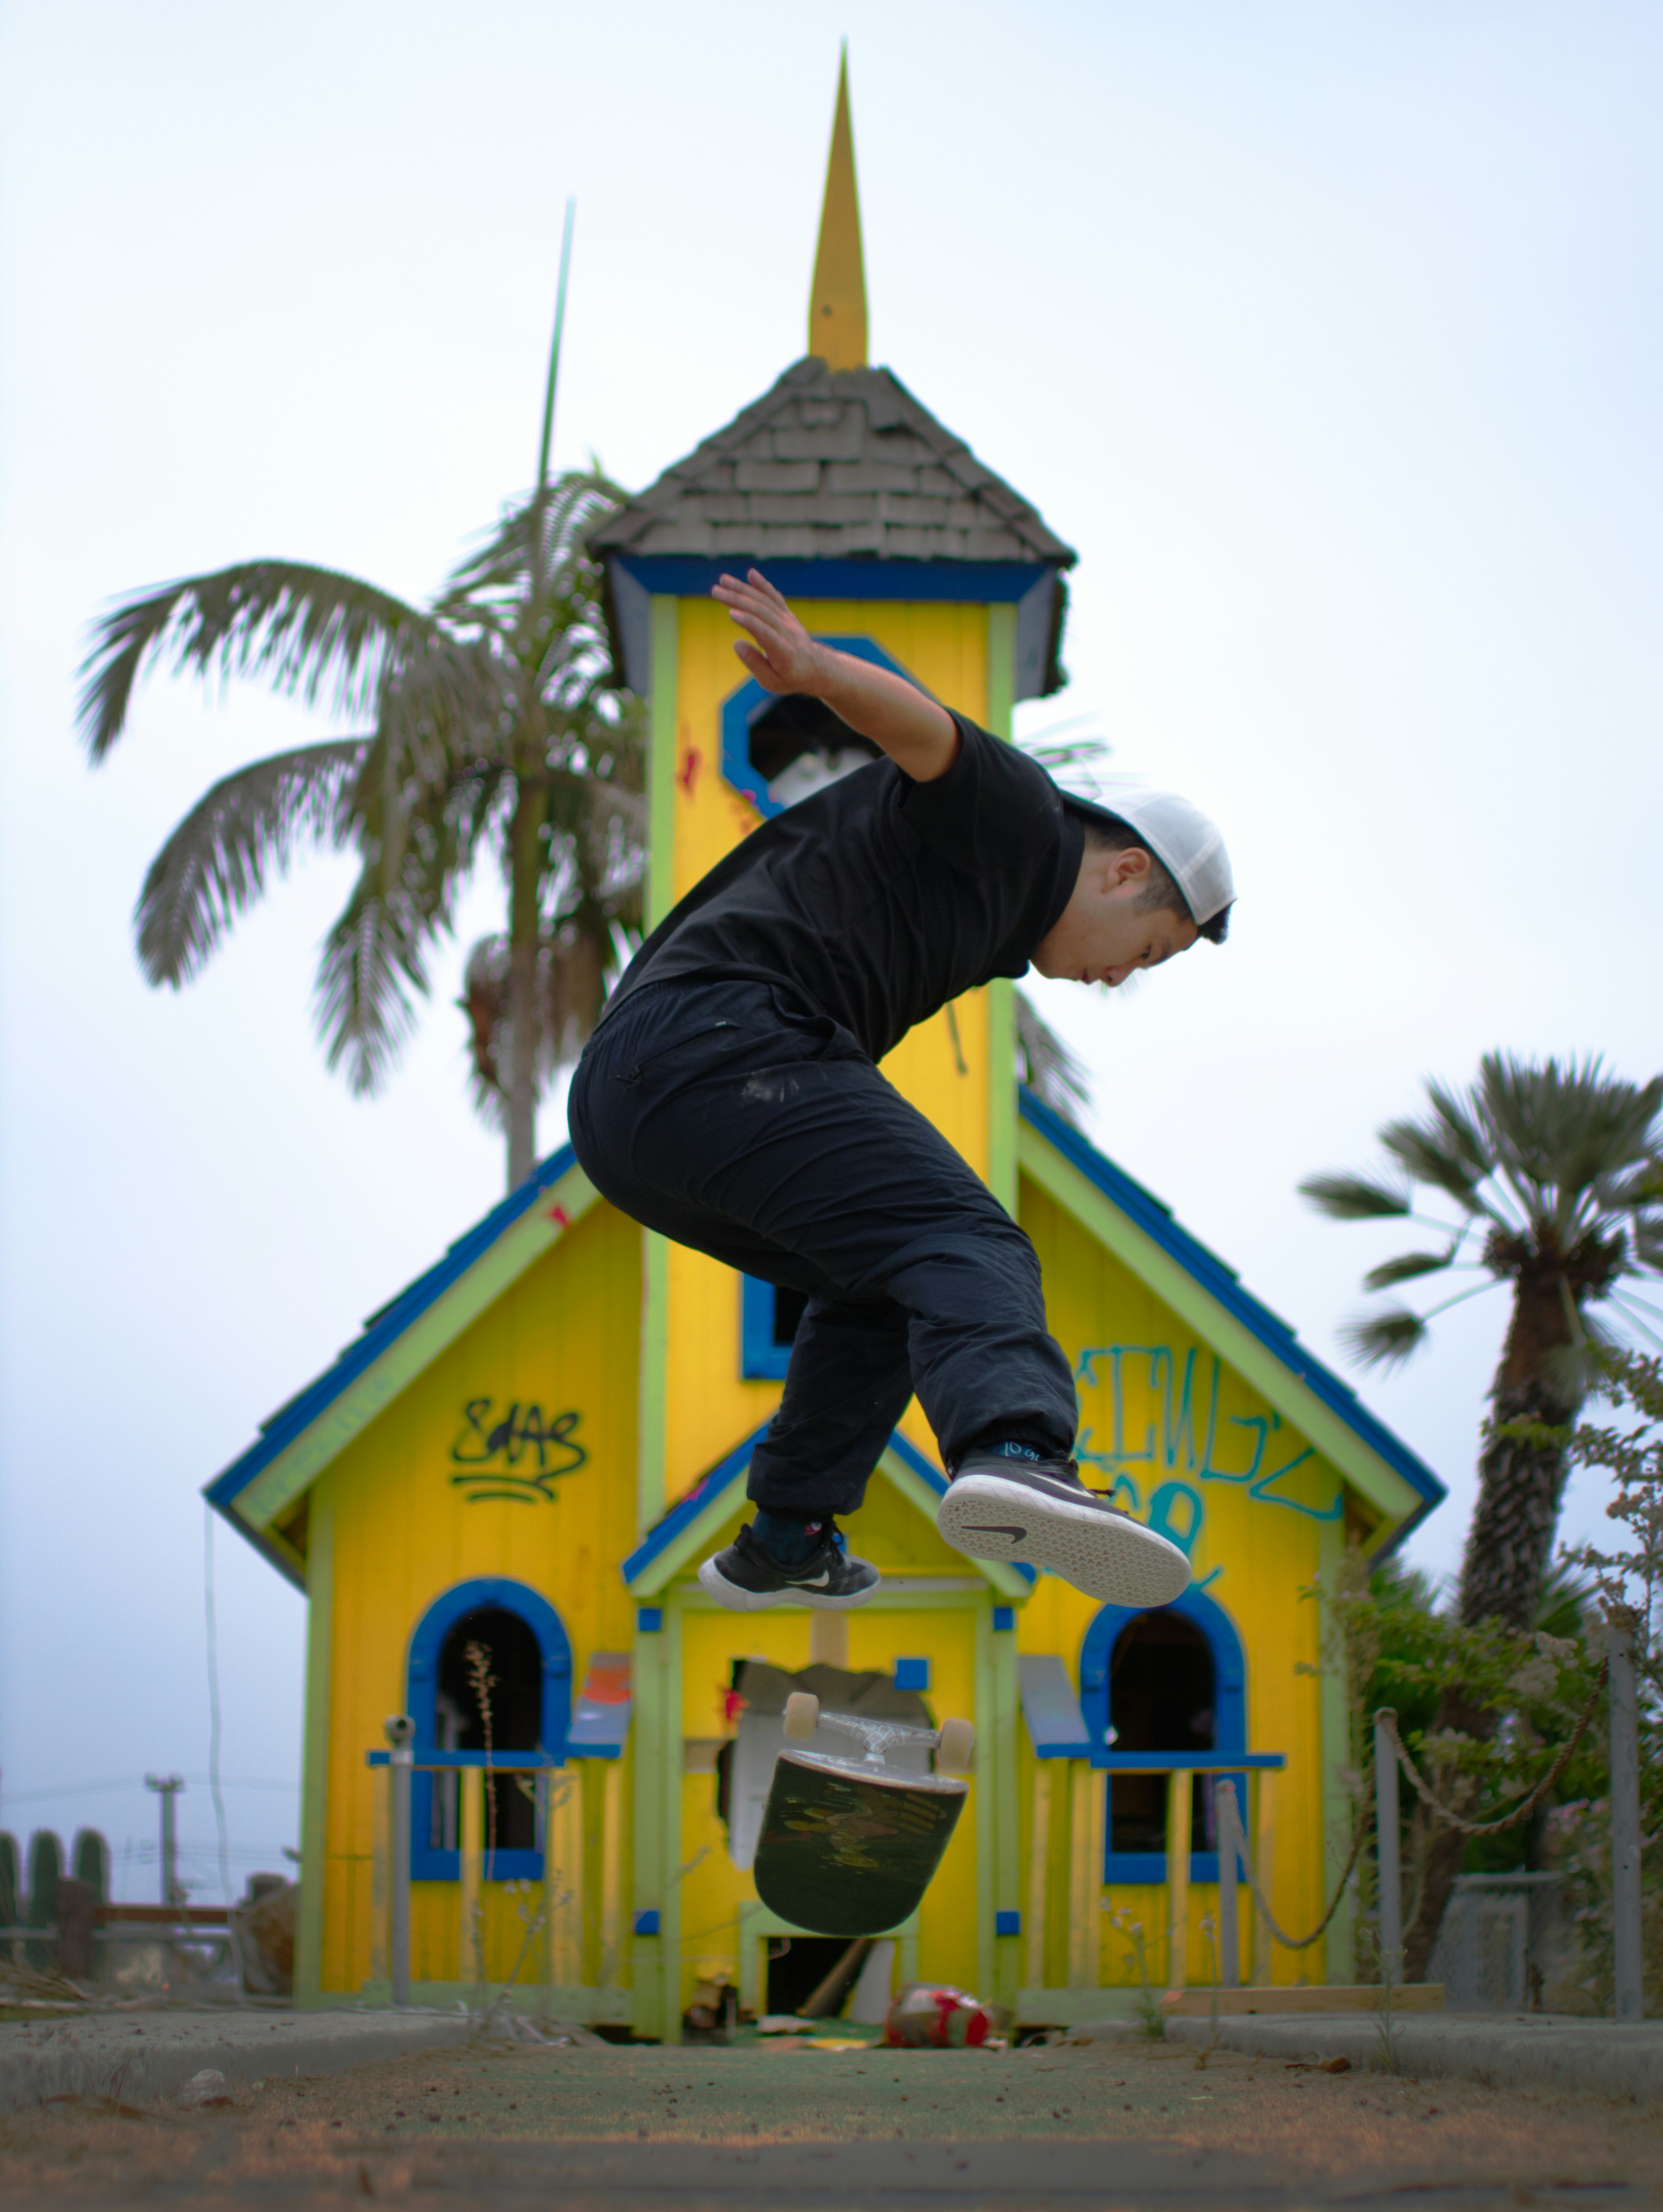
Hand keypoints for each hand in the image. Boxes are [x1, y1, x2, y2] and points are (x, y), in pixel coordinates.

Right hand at [712, 570, 824, 695]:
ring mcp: (788, 621)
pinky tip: (751, 574)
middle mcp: (787, 632)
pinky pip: (774, 597)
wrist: (815, 668)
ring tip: (723, 581)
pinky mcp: (787, 615)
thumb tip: (736, 643)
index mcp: (783, 652)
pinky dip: (763, 585)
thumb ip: (754, 663)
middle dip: (737, 600)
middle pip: (761, 611)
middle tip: (715, 591)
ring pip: (764, 601)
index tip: (731, 614)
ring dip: (743, 589)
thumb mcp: (771, 682)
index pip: (764, 633)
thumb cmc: (789, 678)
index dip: (749, 622)